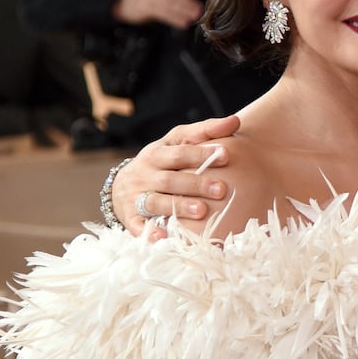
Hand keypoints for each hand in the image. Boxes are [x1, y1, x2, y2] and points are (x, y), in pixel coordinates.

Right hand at [113, 115, 239, 235]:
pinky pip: (138, 226)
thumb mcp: (177, 142)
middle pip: (171, 179)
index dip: (201, 154)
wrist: (122, 185)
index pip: (180, 152)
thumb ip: (204, 132)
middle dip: (196, 184)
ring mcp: (136, 196)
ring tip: (202, 210)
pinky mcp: (130, 217)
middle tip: (221, 189)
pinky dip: (150, 232)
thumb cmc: (162, 162)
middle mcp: (145, 175)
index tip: (225, 155)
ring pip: (156, 202)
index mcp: (157, 154)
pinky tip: (164, 237)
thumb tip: (235, 121)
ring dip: (179, 206)